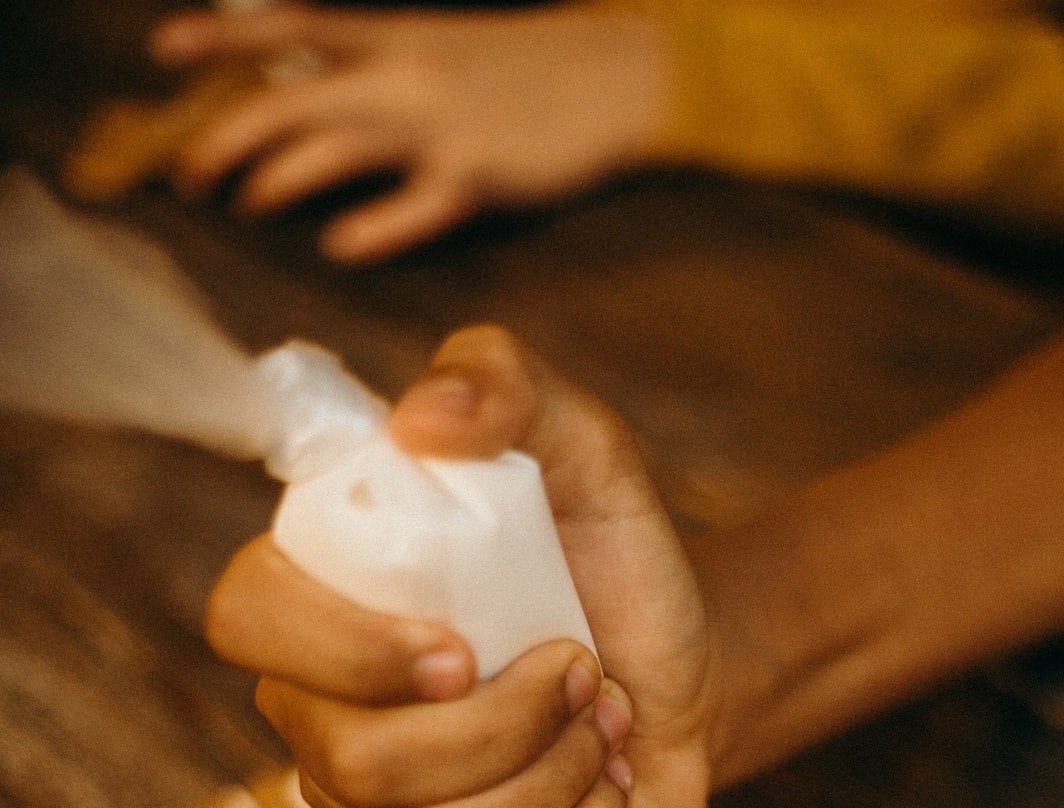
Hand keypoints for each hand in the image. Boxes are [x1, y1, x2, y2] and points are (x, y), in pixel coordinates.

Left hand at [151, 4, 668, 258]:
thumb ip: (389, 69)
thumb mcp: (451, 49)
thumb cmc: (537, 71)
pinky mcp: (478, 175)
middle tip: (190, 175)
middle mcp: (405, 75)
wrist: (624, 75)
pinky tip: (339, 246)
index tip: (163, 53)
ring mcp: (440, 125)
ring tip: (244, 204)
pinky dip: (371, 227)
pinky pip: (413, 206)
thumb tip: (328, 93)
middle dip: (228, 135)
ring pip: (334, 146)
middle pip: (292, 98)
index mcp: (398, 37)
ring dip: (277, 178)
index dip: (223, 38)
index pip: (291, 28)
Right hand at [207, 325, 716, 807]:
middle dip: (503, 728)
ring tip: (601, 724)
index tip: (463, 649)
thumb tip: (419, 418)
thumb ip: (503, 383)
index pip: (249, 623)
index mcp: (321, 599)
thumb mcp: (583, 447)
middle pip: (358, 767)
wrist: (685, 670)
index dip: (346, 653)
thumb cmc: (610, 558)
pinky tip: (605, 794)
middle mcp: (325, 716)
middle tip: (581, 673)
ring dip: (554, 780)